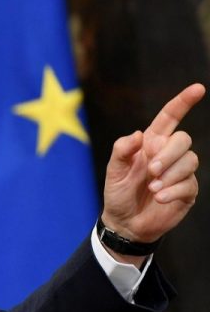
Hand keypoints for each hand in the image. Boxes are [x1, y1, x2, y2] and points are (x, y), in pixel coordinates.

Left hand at [102, 83, 204, 255]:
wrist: (124, 223)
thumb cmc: (118, 193)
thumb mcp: (114, 170)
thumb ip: (122, 150)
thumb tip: (139, 134)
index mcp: (150, 143)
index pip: (170, 118)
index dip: (183, 102)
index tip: (198, 89)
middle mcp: (168, 154)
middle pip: (183, 139)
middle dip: (169, 153)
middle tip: (151, 170)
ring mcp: (180, 172)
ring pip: (190, 160)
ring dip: (170, 174)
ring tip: (152, 189)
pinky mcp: (187, 190)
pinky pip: (189, 183)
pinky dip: (173, 190)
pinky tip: (159, 197)